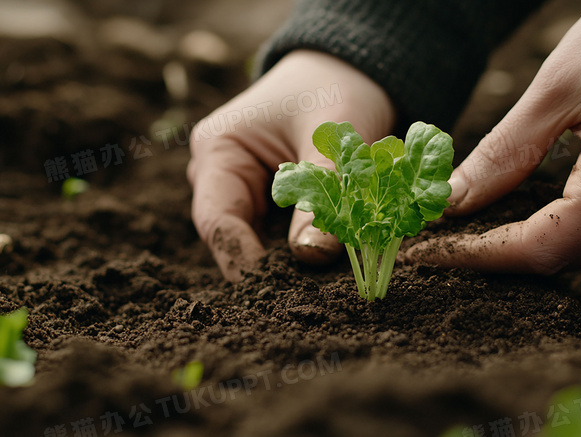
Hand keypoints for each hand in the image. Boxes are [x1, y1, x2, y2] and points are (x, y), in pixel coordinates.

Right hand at [187, 50, 394, 280]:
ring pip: (259, 240)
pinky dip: (300, 247)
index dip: (242, 260)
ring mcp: (244, 188)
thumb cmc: (337, 91)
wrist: (351, 71)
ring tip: (320, 289)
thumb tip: (310, 257)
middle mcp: (221, 173)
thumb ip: (321, 196)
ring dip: (287, 262)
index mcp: (218, 150)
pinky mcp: (271, 199)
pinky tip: (326, 266)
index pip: (218, 220)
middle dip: (268, 269)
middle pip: (235, 236)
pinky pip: (280, 235)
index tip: (276, 291)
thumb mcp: (332, 140)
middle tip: (305, 301)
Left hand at [406, 9, 580, 273]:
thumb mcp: (555, 90)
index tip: (437, 252)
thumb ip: (503, 153)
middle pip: (568, 255)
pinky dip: (575, 226)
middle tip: (453, 239)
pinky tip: (541, 211)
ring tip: (488, 227)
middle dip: (506, 251)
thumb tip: (452, 199)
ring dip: (541, 240)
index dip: (484, 256)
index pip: (543, 247)